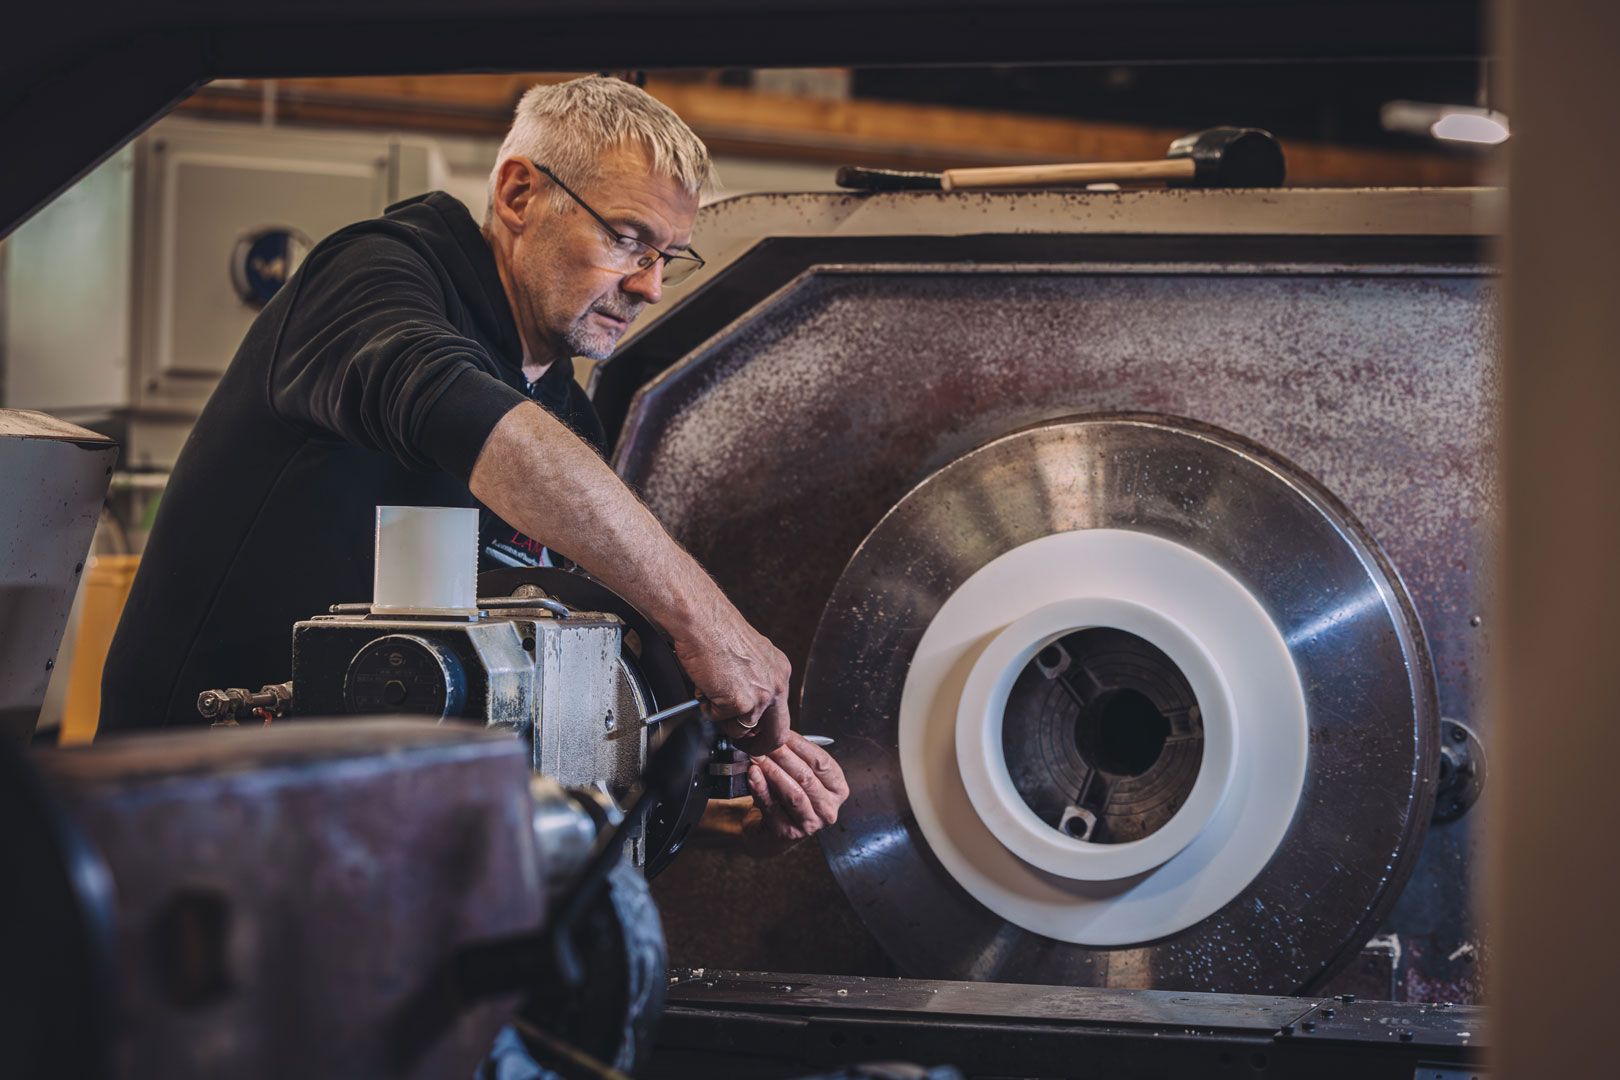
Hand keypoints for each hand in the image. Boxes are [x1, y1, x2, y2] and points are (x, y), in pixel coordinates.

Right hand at [672, 611, 791, 752]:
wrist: (702, 620)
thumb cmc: (717, 631)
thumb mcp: (749, 657)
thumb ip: (754, 682)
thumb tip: (746, 707)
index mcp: (779, 671)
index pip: (782, 713)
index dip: (767, 729)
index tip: (758, 735)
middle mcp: (776, 683)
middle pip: (777, 733)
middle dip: (758, 745)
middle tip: (744, 746)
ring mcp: (760, 696)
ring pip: (742, 729)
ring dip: (723, 719)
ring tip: (712, 692)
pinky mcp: (740, 703)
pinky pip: (720, 721)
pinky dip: (707, 709)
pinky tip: (705, 686)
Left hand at [741, 732, 848, 856]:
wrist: (774, 830)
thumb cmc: (788, 796)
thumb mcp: (799, 775)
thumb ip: (794, 756)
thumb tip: (776, 732)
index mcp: (838, 790)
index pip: (822, 763)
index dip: (801, 745)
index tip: (782, 732)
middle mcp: (828, 809)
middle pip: (807, 777)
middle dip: (783, 756)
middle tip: (765, 742)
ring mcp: (810, 824)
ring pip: (793, 793)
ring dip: (773, 771)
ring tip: (757, 756)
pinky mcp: (787, 832)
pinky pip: (772, 806)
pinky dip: (761, 788)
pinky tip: (752, 775)